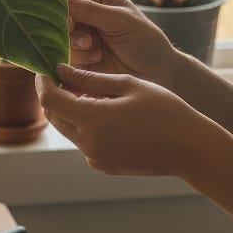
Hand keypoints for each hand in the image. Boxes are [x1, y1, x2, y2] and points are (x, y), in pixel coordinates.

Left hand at [37, 62, 208, 176]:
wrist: (190, 149)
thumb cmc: (165, 110)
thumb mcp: (127, 85)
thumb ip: (90, 78)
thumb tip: (60, 70)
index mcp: (92, 119)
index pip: (50, 100)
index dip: (42, 82)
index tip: (45, 67)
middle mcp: (88, 143)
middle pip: (54, 116)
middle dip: (53, 95)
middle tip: (62, 74)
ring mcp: (95, 158)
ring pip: (68, 129)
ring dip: (70, 109)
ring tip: (89, 90)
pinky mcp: (103, 166)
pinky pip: (83, 141)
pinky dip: (85, 124)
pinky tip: (105, 111)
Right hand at [61, 0, 183, 92]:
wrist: (158, 75)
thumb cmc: (145, 40)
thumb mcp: (120, 19)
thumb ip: (89, 9)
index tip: (56, 3)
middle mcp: (82, 13)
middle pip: (54, 11)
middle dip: (64, 21)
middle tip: (73, 28)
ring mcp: (77, 36)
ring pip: (55, 34)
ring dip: (73, 41)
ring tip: (94, 48)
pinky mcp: (75, 59)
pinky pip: (61, 55)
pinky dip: (77, 57)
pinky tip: (96, 58)